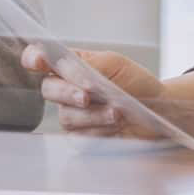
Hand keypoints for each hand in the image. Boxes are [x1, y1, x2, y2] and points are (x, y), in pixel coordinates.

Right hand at [22, 44, 173, 137]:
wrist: (160, 110)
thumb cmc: (137, 83)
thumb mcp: (115, 64)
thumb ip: (87, 63)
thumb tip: (66, 68)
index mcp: (71, 65)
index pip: (40, 58)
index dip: (33, 58)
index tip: (38, 61)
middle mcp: (67, 88)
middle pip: (48, 89)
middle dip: (67, 92)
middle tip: (86, 96)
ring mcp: (73, 113)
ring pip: (65, 115)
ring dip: (92, 114)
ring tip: (116, 112)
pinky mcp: (82, 135)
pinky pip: (79, 135)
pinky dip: (98, 128)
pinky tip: (114, 124)